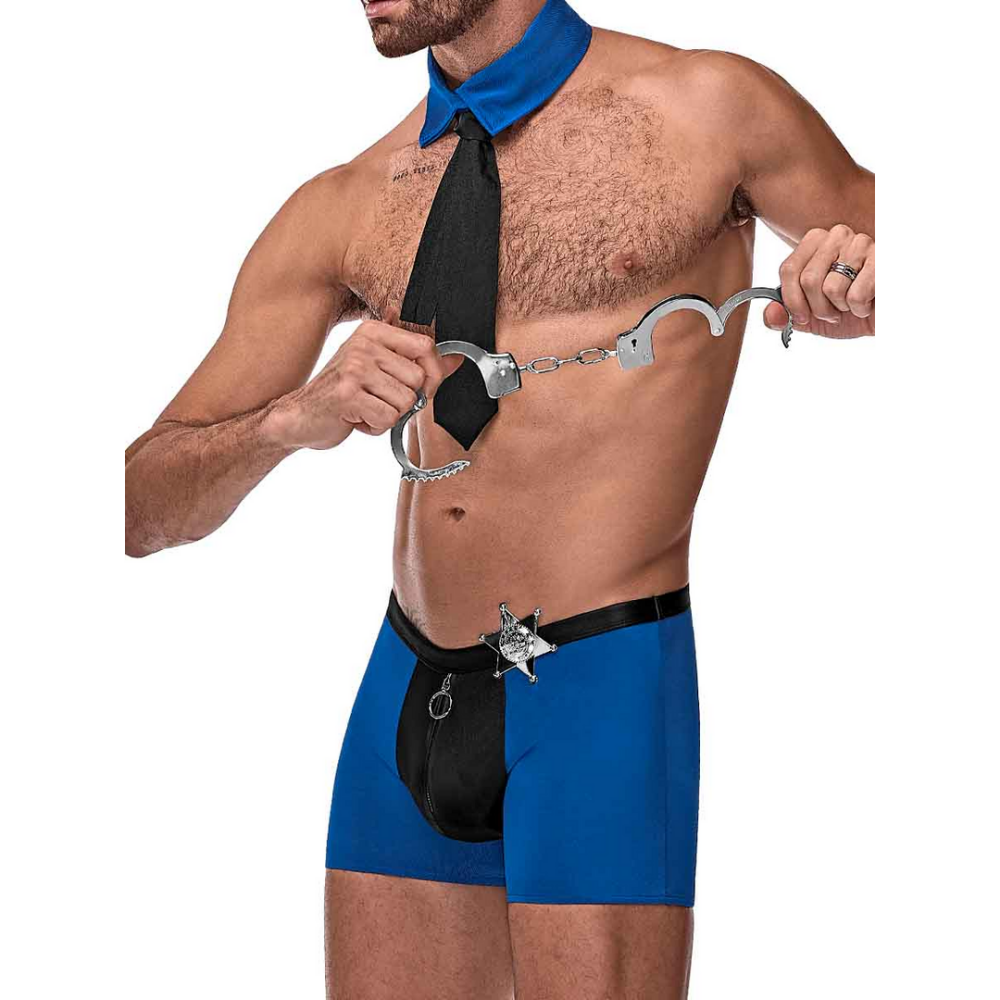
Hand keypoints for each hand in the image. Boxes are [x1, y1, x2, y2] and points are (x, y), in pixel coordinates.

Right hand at [264, 314, 462, 449]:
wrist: (298, 417)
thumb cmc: (341, 394)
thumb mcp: (378, 369)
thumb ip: (416, 363)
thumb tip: (456, 360)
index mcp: (373, 332)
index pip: (425, 345)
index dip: (433, 372)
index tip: (421, 387)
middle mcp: (363, 345)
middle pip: (419, 378)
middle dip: (406, 400)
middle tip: (382, 401)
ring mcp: (354, 368)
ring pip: (405, 401)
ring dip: (388, 415)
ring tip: (365, 409)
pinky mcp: (347, 395)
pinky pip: (387, 418)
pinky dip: (375, 428)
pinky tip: (357, 419)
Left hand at [764, 225, 875, 338]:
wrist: (877, 316)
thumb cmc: (847, 310)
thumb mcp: (810, 316)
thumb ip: (786, 315)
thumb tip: (770, 315)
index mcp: (814, 241)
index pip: (788, 269)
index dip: (792, 301)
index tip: (803, 316)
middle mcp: (837, 235)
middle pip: (808, 279)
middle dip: (819, 308)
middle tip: (833, 312)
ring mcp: (861, 243)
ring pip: (832, 288)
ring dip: (841, 308)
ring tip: (852, 304)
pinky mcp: (881, 257)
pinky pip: (856, 295)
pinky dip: (860, 309)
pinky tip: (869, 301)